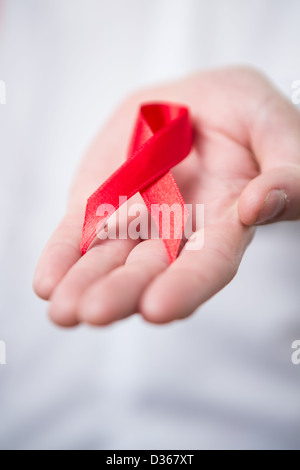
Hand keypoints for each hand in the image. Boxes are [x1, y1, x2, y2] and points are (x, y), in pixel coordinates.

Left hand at [33, 67, 299, 326]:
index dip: (187, 285)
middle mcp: (178, 231)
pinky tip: (48, 282)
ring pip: (110, 258)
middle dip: (122, 293)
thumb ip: (284, 170)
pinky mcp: (102, 201)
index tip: (159, 308)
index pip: (209, 262)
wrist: (197, 101)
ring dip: (85, 284)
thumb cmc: (246, 114)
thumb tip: (257, 205)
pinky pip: (81, 231)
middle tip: (93, 314)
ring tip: (63, 310)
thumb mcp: (274, 126)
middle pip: (151, 270)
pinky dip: (64, 255)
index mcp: (226, 221)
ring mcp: (137, 218)